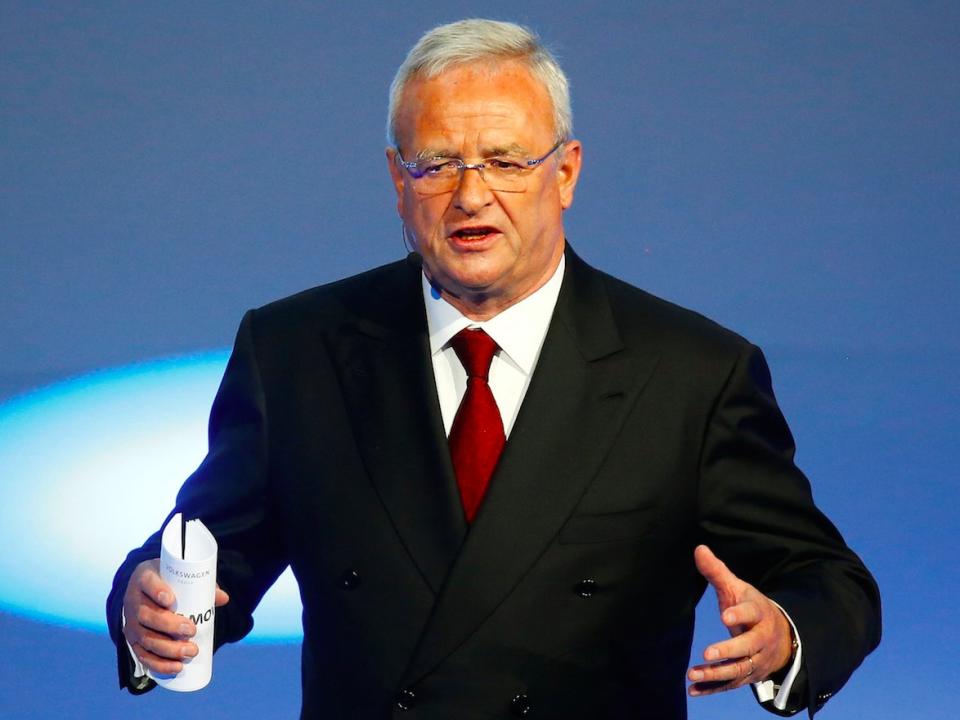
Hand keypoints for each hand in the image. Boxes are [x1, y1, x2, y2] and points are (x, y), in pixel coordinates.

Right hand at [122, 558, 229, 674]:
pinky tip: (176, 667)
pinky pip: (143, 656)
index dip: (157, 591)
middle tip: (191, 631)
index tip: (171, 600)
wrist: (145, 591)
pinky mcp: (133, 641)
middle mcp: (133, 601)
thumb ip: (202, 585)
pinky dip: (159, 664)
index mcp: (144, 578)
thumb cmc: (168, 582)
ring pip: (145, 638)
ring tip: (191, 652)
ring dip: (168, 649)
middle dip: (169, 626)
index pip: (147, 582)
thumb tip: (224, 599)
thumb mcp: (180, 577)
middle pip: (146, 615)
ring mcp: (130, 623)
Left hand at [687, 545, 792, 696]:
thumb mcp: (738, 588)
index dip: (740, 614)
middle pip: (748, 646)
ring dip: (716, 673)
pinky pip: (731, 684)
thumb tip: (698, 548)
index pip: (752, 613)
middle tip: (707, 652)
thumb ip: (717, 571)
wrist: (783, 636)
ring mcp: (757, 659)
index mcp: (759, 613)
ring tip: (693, 674)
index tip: (725, 615)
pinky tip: (693, 690)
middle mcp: (761, 639)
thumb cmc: (751, 607)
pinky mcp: (749, 675)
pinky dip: (713, 688)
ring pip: (739, 669)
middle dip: (729, 650)